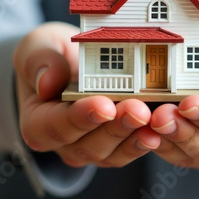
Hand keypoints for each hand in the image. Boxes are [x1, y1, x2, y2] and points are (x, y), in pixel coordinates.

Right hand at [12, 22, 159, 167]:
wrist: (70, 64)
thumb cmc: (51, 55)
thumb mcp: (38, 45)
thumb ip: (38, 60)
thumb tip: (46, 83)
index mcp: (38, 122)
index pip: (56, 127)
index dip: (81, 118)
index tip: (104, 105)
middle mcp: (64, 143)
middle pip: (88, 145)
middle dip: (116, 127)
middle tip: (138, 109)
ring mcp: (90, 148)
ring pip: (112, 153)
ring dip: (134, 137)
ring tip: (154, 118)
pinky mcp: (114, 147)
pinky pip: (129, 150)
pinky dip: (145, 140)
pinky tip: (161, 127)